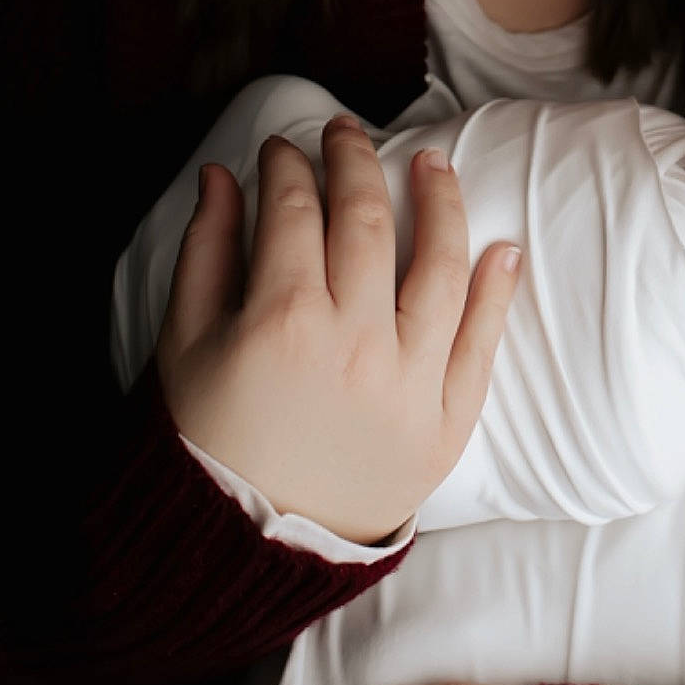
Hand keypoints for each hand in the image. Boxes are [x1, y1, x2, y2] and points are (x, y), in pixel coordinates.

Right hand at [155, 117, 520, 544]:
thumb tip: (222, 175)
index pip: (295, 211)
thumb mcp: (183, 346)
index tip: (284, 149)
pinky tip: (501, 248)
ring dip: (441, 204)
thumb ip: (205, 253)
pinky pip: (481, 345)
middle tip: (348, 134)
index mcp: (280, 320)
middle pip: (368, 222)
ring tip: (434, 164)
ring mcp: (407, 384)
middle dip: (355, 162)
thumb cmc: (206, 442)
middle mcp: (353, 343)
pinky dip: (497, 292)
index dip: (288, 167)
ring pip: (440, 268)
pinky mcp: (445, 423)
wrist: (245, 550)